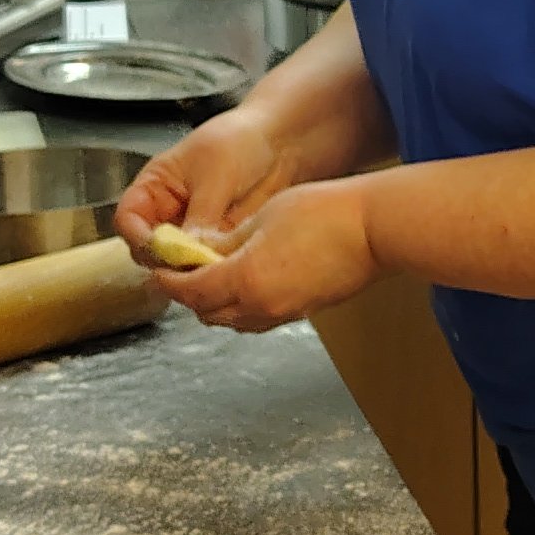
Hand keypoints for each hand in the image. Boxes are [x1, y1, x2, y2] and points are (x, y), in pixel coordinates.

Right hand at [118, 107, 289, 289]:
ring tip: (209, 265)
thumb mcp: (216, 175)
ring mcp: (192, 230)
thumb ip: (200, 215)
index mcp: (155, 186)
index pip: (128, 218)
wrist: (280, 142)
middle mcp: (168, 212)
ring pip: (177, 262)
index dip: (136, 236)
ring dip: (190, 269)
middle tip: (186, 265)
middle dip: (163, 260)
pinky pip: (206, 264)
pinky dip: (212, 269)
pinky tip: (226, 266)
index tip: (157, 249)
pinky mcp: (217, 242)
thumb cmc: (240, 141)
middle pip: (148, 248)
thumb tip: (187, 250)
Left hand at [165, 179, 381, 332]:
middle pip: (208, 313)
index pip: (192, 291)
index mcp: (245, 279)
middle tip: (182, 272)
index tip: (160, 270)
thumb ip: (226, 241)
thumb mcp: (263, 217)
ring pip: (234, 321)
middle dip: (190, 296)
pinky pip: (258, 319)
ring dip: (216, 305)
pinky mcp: (302, 312)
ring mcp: (284, 313)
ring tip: (212, 276)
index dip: (170, 282)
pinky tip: (245, 284)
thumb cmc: (325, 213)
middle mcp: (261, 305)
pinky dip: (242, 307)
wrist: (375, 230)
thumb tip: (200, 251)